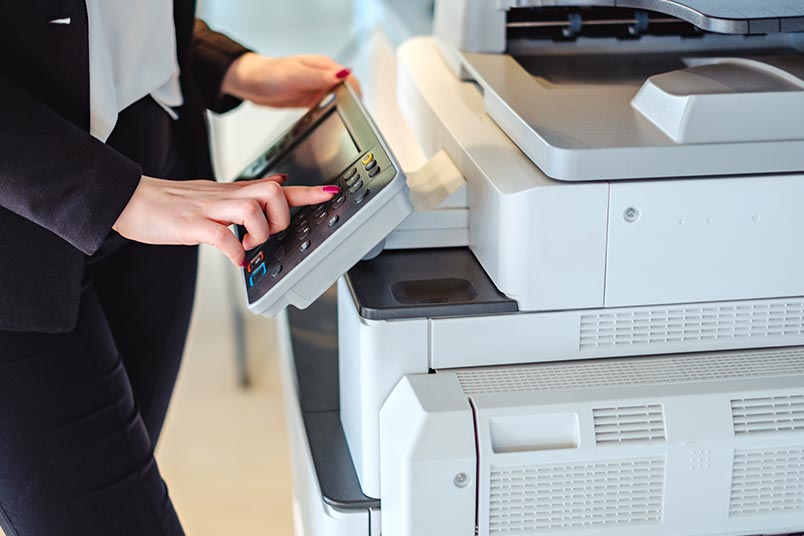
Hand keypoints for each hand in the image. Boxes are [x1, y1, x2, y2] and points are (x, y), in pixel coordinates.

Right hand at [113, 175, 340, 265]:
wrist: (132, 199)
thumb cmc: (172, 204)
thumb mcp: (215, 195)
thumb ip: (245, 195)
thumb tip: (277, 186)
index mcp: (233, 192)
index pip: (277, 186)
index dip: (308, 192)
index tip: (332, 193)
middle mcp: (225, 196)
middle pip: (272, 191)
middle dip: (281, 216)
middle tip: (269, 234)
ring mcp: (208, 208)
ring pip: (252, 208)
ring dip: (259, 233)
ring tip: (248, 246)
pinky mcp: (191, 224)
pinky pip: (221, 235)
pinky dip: (234, 251)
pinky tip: (234, 258)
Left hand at [221, 52, 360, 107]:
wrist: (251, 83)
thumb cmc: (269, 74)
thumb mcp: (296, 75)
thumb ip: (319, 77)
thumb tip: (343, 75)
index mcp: (323, 66)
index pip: (349, 78)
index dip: (356, 92)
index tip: (357, 107)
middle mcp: (323, 75)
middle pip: (347, 90)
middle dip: (351, 102)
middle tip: (351, 118)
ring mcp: (318, 87)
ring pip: (339, 99)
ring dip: (341, 108)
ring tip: (341, 120)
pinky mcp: (312, 98)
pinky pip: (327, 106)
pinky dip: (330, 112)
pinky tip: (327, 118)